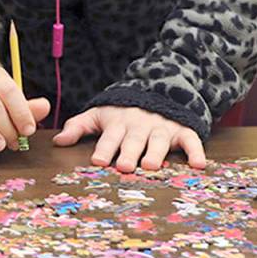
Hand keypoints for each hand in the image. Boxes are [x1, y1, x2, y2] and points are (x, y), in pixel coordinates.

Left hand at [52, 106, 206, 171]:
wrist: (155, 91)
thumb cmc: (120, 112)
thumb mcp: (98, 115)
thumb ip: (77, 126)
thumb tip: (57, 141)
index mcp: (118, 123)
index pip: (109, 137)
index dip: (103, 148)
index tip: (97, 160)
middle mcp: (139, 125)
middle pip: (133, 140)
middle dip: (128, 152)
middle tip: (123, 166)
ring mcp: (161, 127)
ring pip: (158, 141)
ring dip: (155, 153)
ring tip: (150, 166)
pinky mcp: (181, 130)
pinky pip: (190, 140)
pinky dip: (195, 151)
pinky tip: (198, 164)